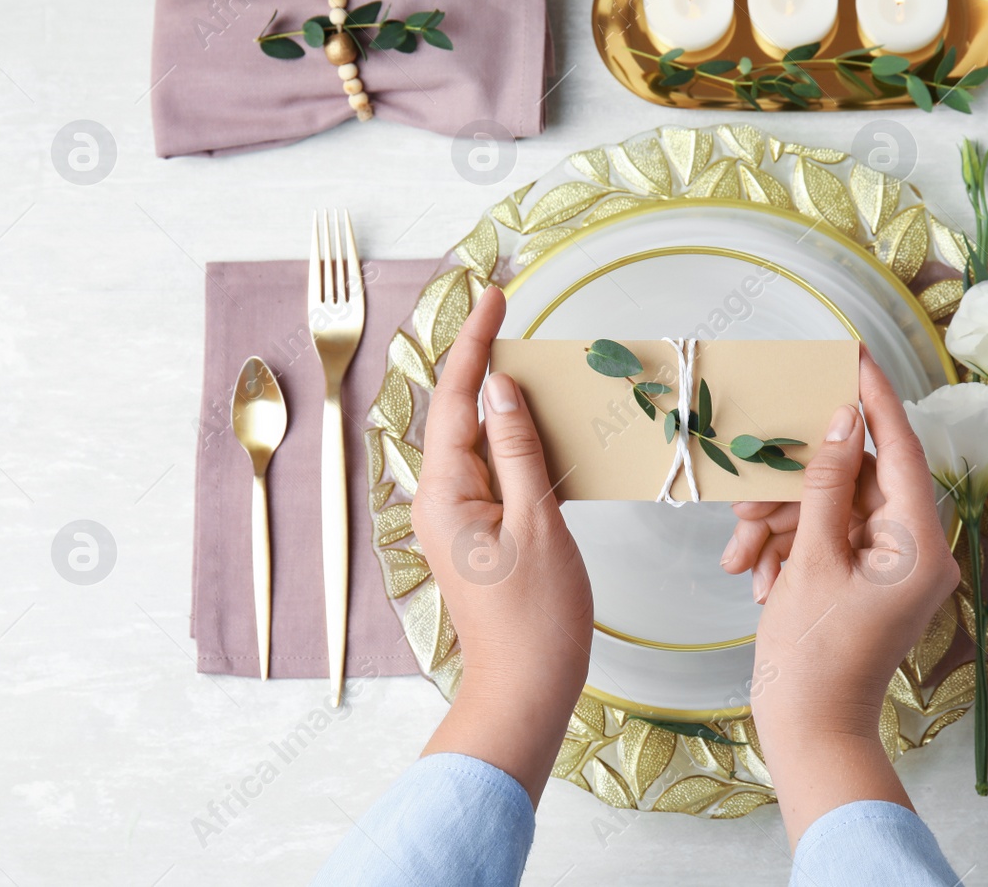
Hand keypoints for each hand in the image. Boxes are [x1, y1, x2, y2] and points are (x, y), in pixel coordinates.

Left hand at [412, 285, 592, 803]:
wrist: (525, 691)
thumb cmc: (535, 620)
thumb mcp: (537, 523)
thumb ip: (517, 450)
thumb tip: (500, 389)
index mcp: (445, 493)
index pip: (454, 398)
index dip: (475, 343)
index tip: (494, 297)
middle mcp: (441, 500)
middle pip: (459, 412)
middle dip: (483, 361)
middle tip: (508, 312)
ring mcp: (459, 518)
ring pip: (479, 440)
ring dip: (504, 401)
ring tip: (533, 360)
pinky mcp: (481, 534)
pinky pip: (496, 471)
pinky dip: (519, 443)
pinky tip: (546, 429)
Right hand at [730, 351, 958, 846]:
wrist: (810, 734)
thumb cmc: (814, 657)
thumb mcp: (812, 561)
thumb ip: (826, 484)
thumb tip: (842, 420)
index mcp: (920, 541)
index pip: (900, 446)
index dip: (873, 396)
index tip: (850, 353)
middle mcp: (916, 548)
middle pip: (854, 479)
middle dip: (795, 487)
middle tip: (748, 495)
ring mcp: (890, 566)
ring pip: (830, 510)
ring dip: (780, 525)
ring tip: (741, 556)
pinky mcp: (865, 580)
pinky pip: (825, 540)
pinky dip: (787, 549)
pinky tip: (755, 577)